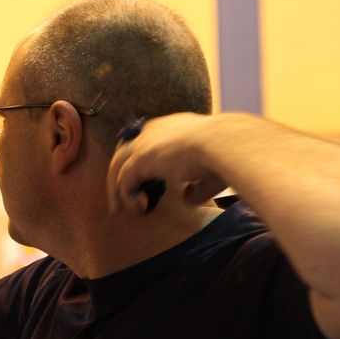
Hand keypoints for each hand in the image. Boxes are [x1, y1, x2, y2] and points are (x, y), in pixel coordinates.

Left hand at [106, 113, 227, 214]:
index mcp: (168, 127)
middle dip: (120, 174)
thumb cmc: (224, 153)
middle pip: (124, 152)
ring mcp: (143, 145)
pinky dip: (125, 198)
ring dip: (115, 190)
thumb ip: (197, 185)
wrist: (223, 143)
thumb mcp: (210, 169)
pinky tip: (135, 210)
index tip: (140, 180)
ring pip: (118, 168)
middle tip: (121, 195)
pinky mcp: (140, 159)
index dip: (138, 160)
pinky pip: (124, 182)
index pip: (143, 142)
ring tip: (117, 210)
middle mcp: (151, 132)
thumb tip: (188, 198)